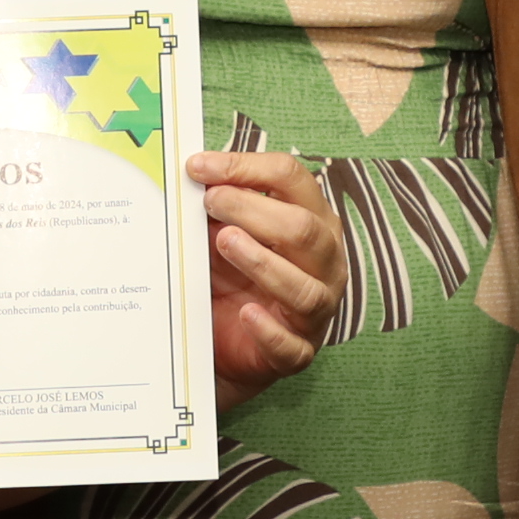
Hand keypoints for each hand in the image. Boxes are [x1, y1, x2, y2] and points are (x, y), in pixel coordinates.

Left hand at [194, 149, 341, 412]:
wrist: (226, 345)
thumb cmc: (233, 280)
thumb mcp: (222, 237)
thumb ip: (217, 208)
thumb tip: (193, 175)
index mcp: (312, 220)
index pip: (291, 179)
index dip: (245, 167)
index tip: (199, 166)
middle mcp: (325, 262)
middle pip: (303, 228)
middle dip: (253, 210)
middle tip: (210, 202)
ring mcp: (317, 309)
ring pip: (304, 287)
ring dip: (263, 262)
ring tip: (225, 243)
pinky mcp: (299, 351)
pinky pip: (290, 344)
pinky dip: (269, 329)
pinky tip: (246, 314)